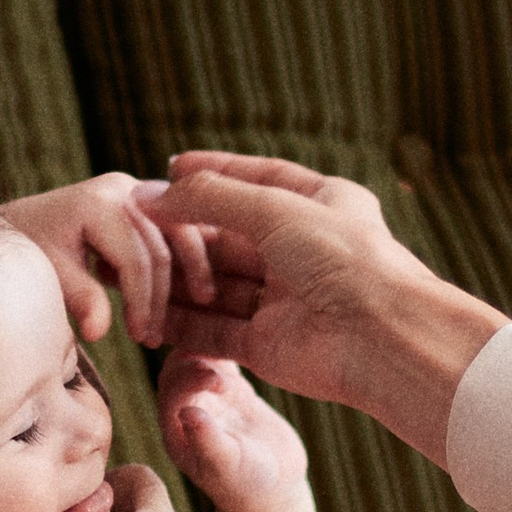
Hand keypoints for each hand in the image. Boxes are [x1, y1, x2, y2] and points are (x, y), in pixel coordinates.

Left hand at [0, 172, 183, 345]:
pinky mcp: (147, 198)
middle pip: (160, 248)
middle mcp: (123, 188)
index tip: (139, 337)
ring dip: (191, 269)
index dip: (141, 303)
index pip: (135, 260)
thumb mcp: (50, 273)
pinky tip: (189, 285)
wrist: (25, 220)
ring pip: (181, 231)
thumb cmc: (33, 246)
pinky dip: (186, 253)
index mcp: (97, 203)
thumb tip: (98, 332)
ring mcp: (138, 189)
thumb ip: (79, 298)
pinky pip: (177, 224)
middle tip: (154, 338)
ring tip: (199, 305)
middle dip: (160, 297)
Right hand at [151, 152, 505, 469]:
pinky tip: (146, 313)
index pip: (258, 180)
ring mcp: (284, 300)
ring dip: (178, 279)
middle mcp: (302, 252)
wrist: (381, 337)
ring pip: (218, 285)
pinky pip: (214, 332)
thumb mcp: (275, 209)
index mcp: (321, 206)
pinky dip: (182, 323)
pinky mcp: (267, 345)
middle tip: (137, 223)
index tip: (171, 166)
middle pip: (231, 235)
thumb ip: (212, 198)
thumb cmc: (343, 259)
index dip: (214, 173)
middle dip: (185, 230)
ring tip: (130, 268)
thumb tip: (152, 194)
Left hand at [157, 349, 310, 511]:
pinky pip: (223, 361)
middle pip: (178, 369)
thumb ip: (208, 443)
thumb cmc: (248, 486)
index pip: (171, 393)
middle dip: (197, 357)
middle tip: (226, 361)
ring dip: (210, 347)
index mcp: (176, 429)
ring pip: (198, 358)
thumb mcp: (229, 468)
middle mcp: (187, 409)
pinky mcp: (232, 389)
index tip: (218, 381)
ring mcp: (209, 397)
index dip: (189, 380)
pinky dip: (229, 347)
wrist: (275, 488)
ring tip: (235, 342)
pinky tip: (247, 338)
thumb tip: (188, 413)